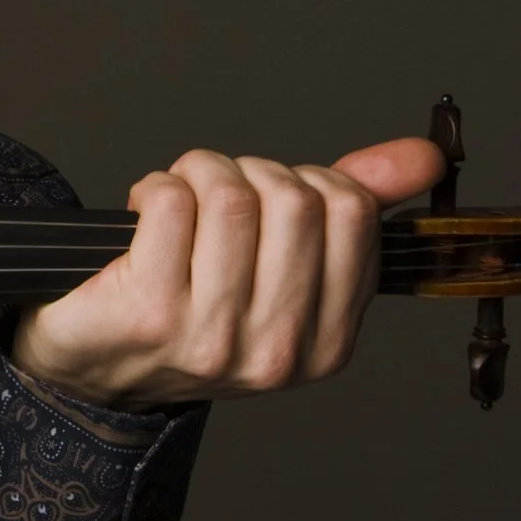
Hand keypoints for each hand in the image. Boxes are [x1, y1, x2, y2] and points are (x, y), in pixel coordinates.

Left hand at [10, 138, 443, 409]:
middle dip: (251, 172)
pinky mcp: (148, 312)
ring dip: (199, 173)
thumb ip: (356, 209)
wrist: (96, 364)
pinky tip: (145, 213)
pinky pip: (171, 202)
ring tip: (181, 196)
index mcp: (327, 343)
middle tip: (218, 192)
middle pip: (293, 199)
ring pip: (231, 196)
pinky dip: (155, 187)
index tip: (273, 197)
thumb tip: (425, 156)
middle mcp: (277, 350)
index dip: (308, 180)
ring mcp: (212, 337)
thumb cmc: (193, 307)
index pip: (351, 213)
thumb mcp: (285, 271)